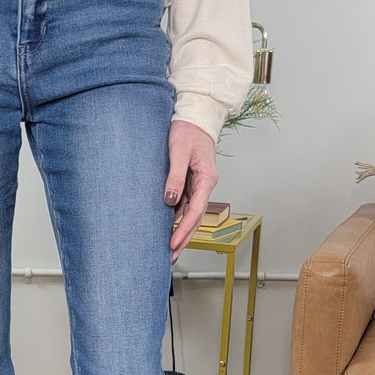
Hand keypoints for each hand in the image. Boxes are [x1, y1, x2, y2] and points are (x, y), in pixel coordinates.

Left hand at [165, 120, 218, 262]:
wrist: (194, 117)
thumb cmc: (187, 130)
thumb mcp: (178, 151)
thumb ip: (175, 176)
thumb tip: (170, 200)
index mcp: (207, 179)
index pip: (195, 211)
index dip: (184, 230)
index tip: (172, 244)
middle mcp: (205, 185)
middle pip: (195, 219)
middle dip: (183, 239)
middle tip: (170, 257)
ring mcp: (199, 185)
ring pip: (190, 214)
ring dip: (181, 232)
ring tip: (169, 250)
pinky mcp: (191, 182)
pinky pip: (185, 205)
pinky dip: (177, 219)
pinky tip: (168, 229)